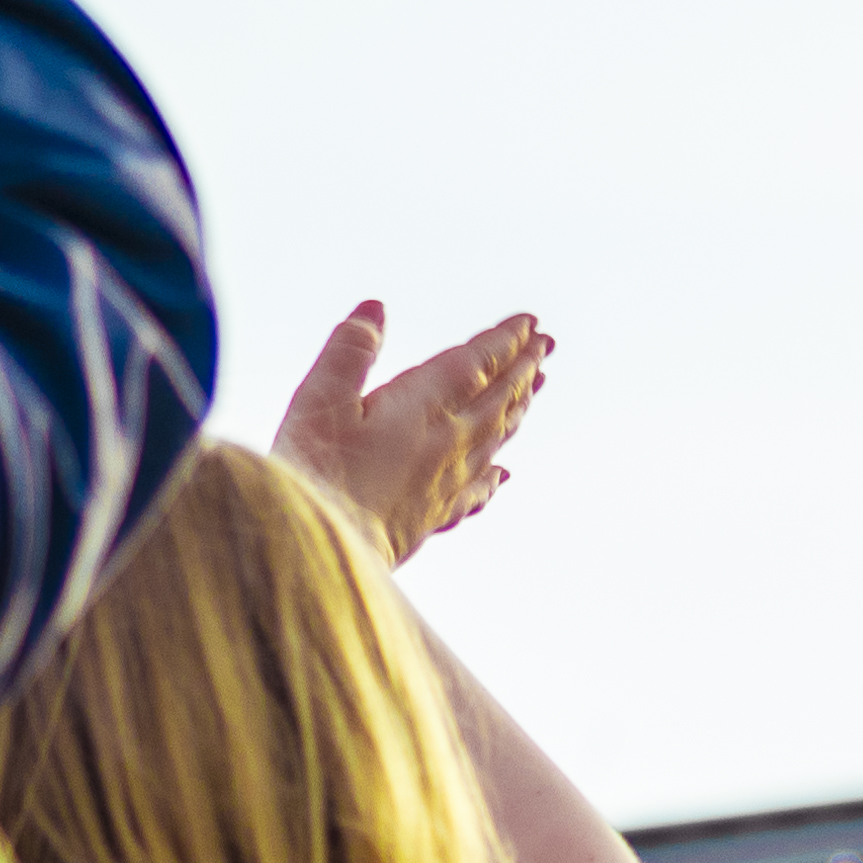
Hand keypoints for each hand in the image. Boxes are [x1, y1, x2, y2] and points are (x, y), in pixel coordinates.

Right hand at [268, 302, 548, 555]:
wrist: (322, 552)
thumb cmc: (315, 472)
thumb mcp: (320, 398)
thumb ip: (350, 351)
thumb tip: (375, 310)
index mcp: (423, 407)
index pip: (476, 364)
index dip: (504, 340)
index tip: (529, 323)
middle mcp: (447, 443)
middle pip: (497, 398)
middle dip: (523, 367)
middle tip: (547, 345)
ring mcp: (446, 483)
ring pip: (496, 438)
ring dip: (518, 408)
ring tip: (535, 387)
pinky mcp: (434, 517)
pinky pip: (478, 490)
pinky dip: (495, 475)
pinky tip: (503, 475)